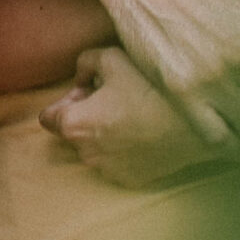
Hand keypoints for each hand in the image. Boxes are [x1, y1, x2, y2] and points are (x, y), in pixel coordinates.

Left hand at [40, 47, 227, 189]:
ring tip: (131, 114)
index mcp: (74, 124)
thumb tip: (80, 77)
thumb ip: (85, 63)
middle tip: (112, 98)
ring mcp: (108, 170)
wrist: (191, 122)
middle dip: (86, 115)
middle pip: (73, 132)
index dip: (64, 101)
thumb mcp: (111, 58)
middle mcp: (85, 153)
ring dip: (104, 133)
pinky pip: (117, 162)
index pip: (47, 118)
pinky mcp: (129, 181)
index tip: (86, 91)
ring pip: (95, 148)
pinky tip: (143, 132)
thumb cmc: (148, 87)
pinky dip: (123, 149)